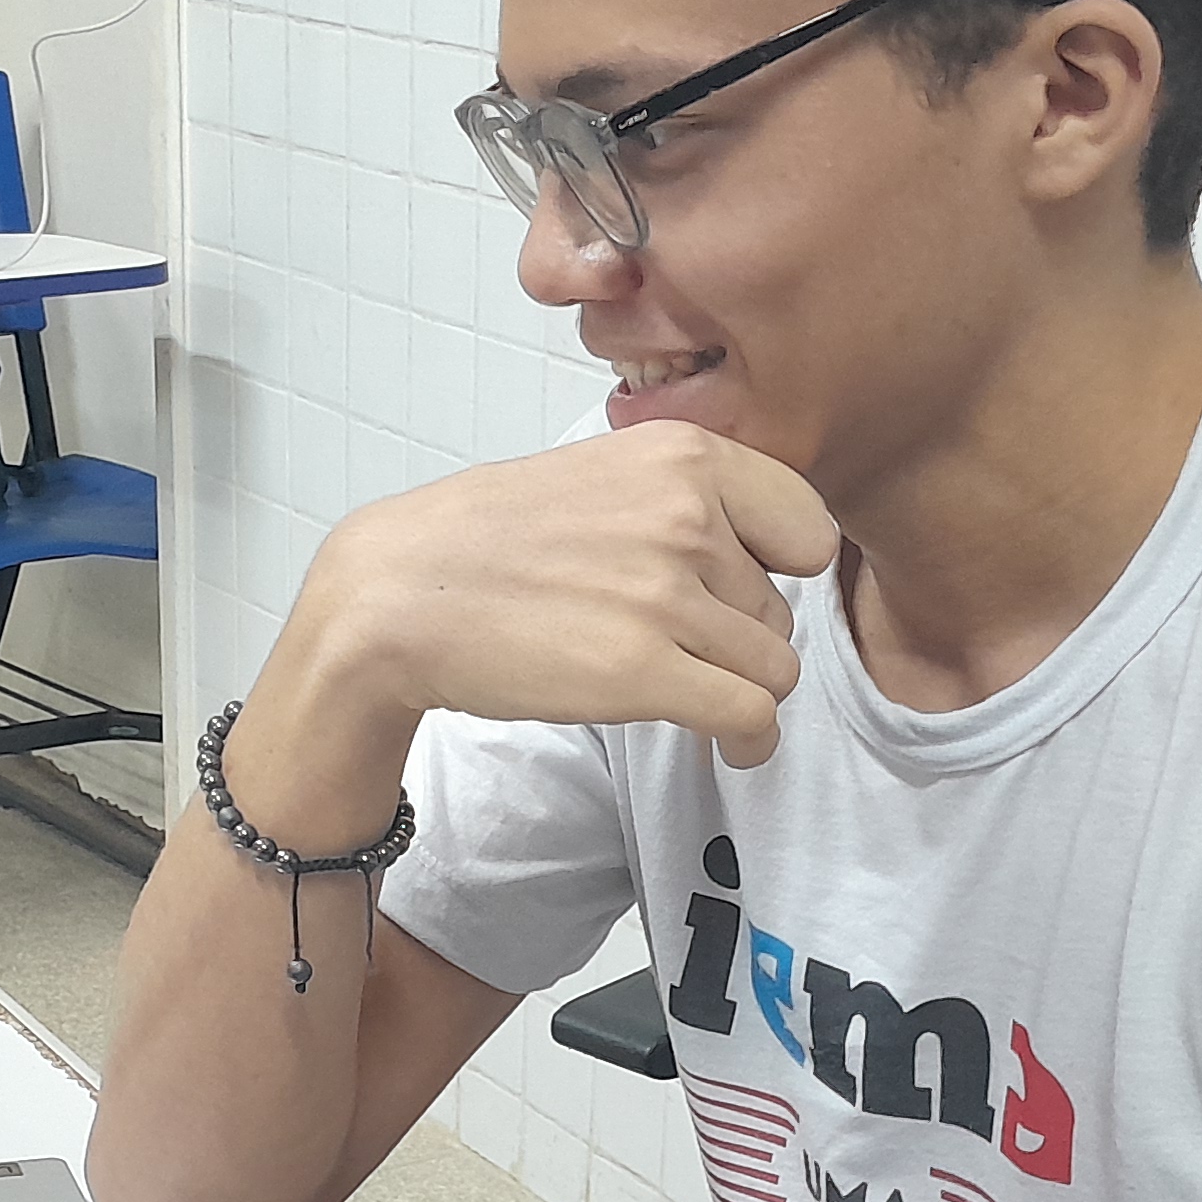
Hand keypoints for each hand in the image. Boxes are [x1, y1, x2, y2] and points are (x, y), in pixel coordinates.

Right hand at [279, 420, 838, 767]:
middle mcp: (683, 516)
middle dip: (741, 639)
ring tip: (695, 696)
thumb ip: (679, 498)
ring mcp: (665, 595)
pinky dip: (749, 740)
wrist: (396, 596)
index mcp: (680, 456)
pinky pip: (752, 714)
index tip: (743, 594)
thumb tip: (759, 555)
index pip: (805, 528)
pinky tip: (728, 746)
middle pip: (782, 608)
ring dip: (740, 692)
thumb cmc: (484, 542)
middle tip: (679, 649)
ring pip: (774, 666)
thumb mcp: (596, 474)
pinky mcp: (643, 672)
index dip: (781, 573)